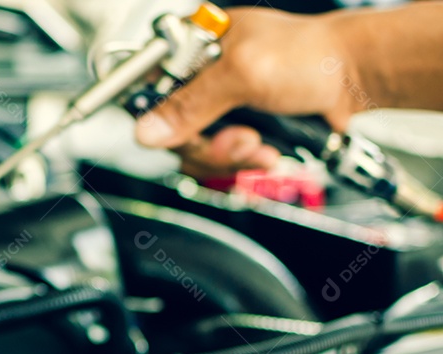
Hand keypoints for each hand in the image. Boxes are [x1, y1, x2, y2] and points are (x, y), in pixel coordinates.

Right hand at [136, 7, 359, 177]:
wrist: (355, 78)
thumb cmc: (312, 56)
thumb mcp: (244, 73)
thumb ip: (192, 102)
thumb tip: (147, 130)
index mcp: (193, 44)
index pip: (146, 87)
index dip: (157, 117)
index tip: (180, 132)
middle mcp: (200, 74)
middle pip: (169, 129)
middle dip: (206, 144)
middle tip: (239, 138)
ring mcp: (218, 103)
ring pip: (194, 149)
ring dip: (228, 157)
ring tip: (258, 145)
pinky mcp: (235, 126)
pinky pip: (218, 159)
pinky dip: (241, 162)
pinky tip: (264, 150)